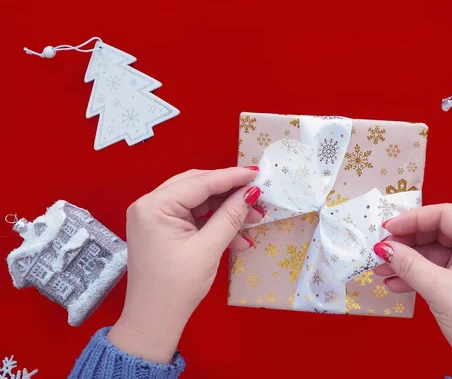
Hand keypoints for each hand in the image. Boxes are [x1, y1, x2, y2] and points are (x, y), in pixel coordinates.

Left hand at [107, 167, 261, 363]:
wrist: (153, 321)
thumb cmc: (176, 287)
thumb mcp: (207, 249)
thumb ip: (230, 216)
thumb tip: (251, 192)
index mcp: (154, 206)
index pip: (200, 182)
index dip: (232, 177)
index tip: (257, 173)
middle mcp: (150, 205)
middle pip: (197, 187)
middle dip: (230, 193)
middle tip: (258, 195)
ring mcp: (154, 217)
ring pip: (198, 201)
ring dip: (226, 210)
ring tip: (254, 218)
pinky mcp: (162, 229)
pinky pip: (193, 217)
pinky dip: (215, 223)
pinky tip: (238, 238)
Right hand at [373, 204, 451, 378]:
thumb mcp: (440, 289)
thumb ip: (408, 263)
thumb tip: (382, 247)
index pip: (445, 215)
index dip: (412, 219)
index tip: (386, 229)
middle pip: (437, 231)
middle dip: (407, 242)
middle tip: (381, 250)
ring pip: (433, 251)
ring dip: (407, 260)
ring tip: (381, 270)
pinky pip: (436, 269)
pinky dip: (416, 274)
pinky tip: (395, 283)